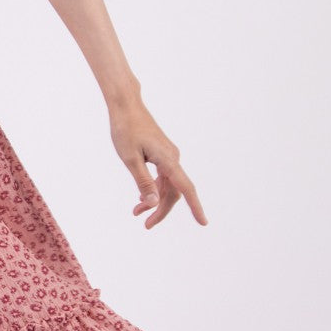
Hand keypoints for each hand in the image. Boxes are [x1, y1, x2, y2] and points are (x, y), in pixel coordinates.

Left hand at [108, 98, 207, 229]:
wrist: (126, 105)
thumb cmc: (126, 130)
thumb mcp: (130, 159)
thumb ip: (143, 182)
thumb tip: (154, 204)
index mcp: (168, 160)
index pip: (186, 189)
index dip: (196, 207)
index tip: (204, 223)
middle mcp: (173, 158)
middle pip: (174, 192)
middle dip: (161, 210)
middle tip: (146, 225)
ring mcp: (168, 155)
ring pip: (167, 185)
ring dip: (154, 201)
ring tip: (136, 213)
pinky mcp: (162, 153)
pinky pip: (162, 176)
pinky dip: (153, 188)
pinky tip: (140, 197)